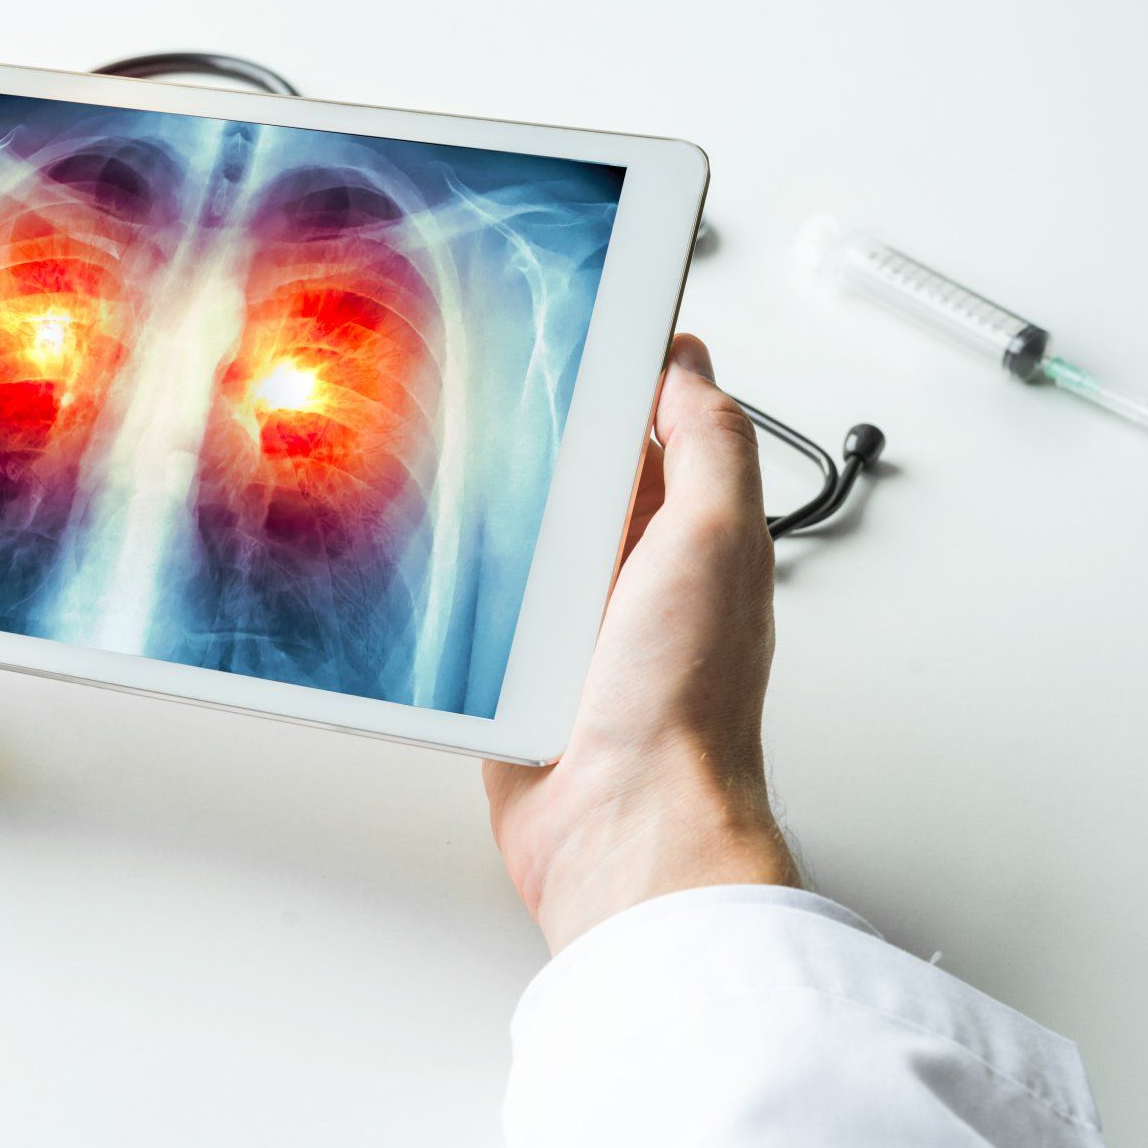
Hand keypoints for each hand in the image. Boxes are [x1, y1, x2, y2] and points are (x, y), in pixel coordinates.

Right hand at [485, 335, 797, 953]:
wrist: (623, 825)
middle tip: (489, 382)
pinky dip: (460, 589)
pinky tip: (433, 565)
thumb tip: (688, 363)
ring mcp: (572, 627)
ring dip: (491, 514)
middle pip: (577, 477)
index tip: (582, 321)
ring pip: (521, 539)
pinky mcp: (517, 673)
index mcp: (687, 536)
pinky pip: (483, 611)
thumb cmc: (682, 706)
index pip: (656, 429)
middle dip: (539, 436)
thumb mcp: (714, 540)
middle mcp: (631, 577)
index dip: (624, 376)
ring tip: (445, 460)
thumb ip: (708, 448)